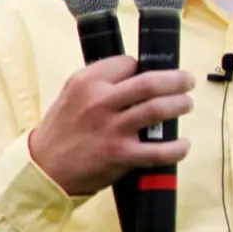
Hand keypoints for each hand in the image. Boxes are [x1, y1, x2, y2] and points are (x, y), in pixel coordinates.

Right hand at [27, 56, 194, 196]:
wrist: (44, 168)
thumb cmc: (64, 129)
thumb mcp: (73, 94)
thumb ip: (100, 82)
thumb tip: (138, 72)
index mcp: (87, 83)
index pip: (128, 63)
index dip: (144, 67)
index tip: (153, 73)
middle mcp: (99, 102)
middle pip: (150, 83)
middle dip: (176, 80)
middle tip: (188, 81)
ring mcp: (111, 129)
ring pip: (157, 110)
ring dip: (179, 105)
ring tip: (186, 104)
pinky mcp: (120, 155)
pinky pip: (158, 151)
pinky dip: (177, 148)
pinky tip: (183, 145)